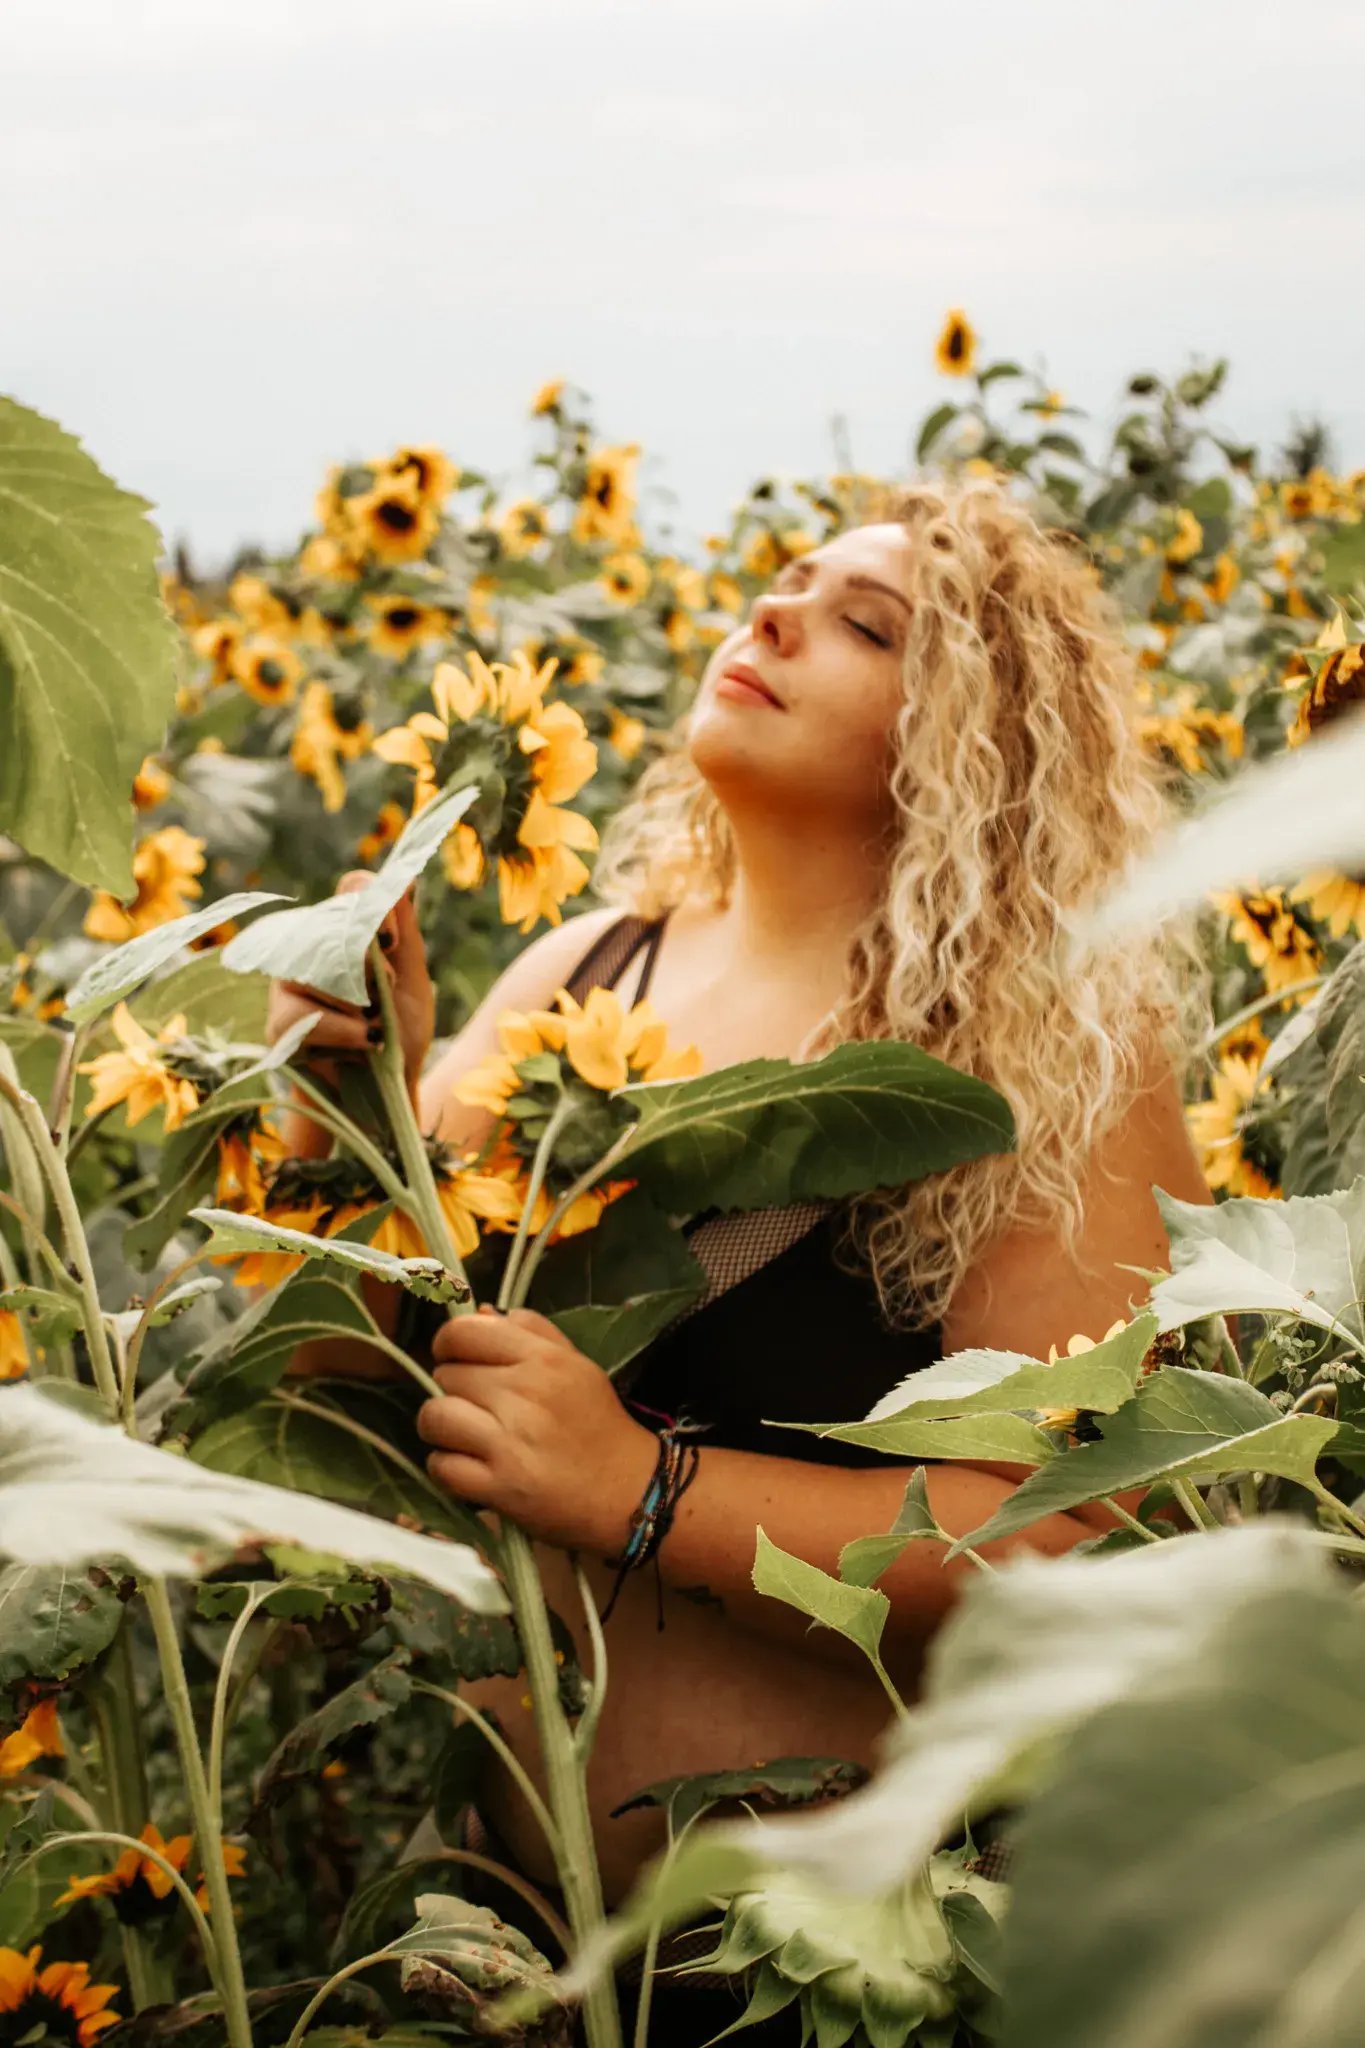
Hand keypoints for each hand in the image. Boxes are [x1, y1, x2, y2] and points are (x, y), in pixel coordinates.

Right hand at [266, 875, 434, 1089]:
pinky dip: (343, 1032)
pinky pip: (305, 1015)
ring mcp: (289, 983)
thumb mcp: (415, 982)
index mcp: (349, 928)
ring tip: (374, 1029)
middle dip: (370, 970)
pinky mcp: (278, 1023)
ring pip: (319, 972)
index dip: (375, 904)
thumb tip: (407, 877)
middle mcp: (312, 946)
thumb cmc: (401, 1033)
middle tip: (382, 1001)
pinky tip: (362, 1043)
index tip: (392, 941)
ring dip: (359, 1006)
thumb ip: (405, 932)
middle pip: (335, 927)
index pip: (356, 887)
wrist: (385, 1094)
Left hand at [417, 1307, 658, 1550]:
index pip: (462, 1332)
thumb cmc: (598, 1422)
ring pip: (434, 1417)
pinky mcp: (500, 1487)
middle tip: (476, 1404)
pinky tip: (469, 1466)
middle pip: (445, 1375)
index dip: (449, 1345)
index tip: (458, 1359)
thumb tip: (481, 1312)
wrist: (628, 1490)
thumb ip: (531, 1330)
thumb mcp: (576, 1363)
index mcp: (543, 1358)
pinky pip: (441, 1465)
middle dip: (453, 1388)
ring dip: (441, 1427)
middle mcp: (523, 1394)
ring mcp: (509, 1443)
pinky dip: (447, 1467)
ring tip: (464, 1435)